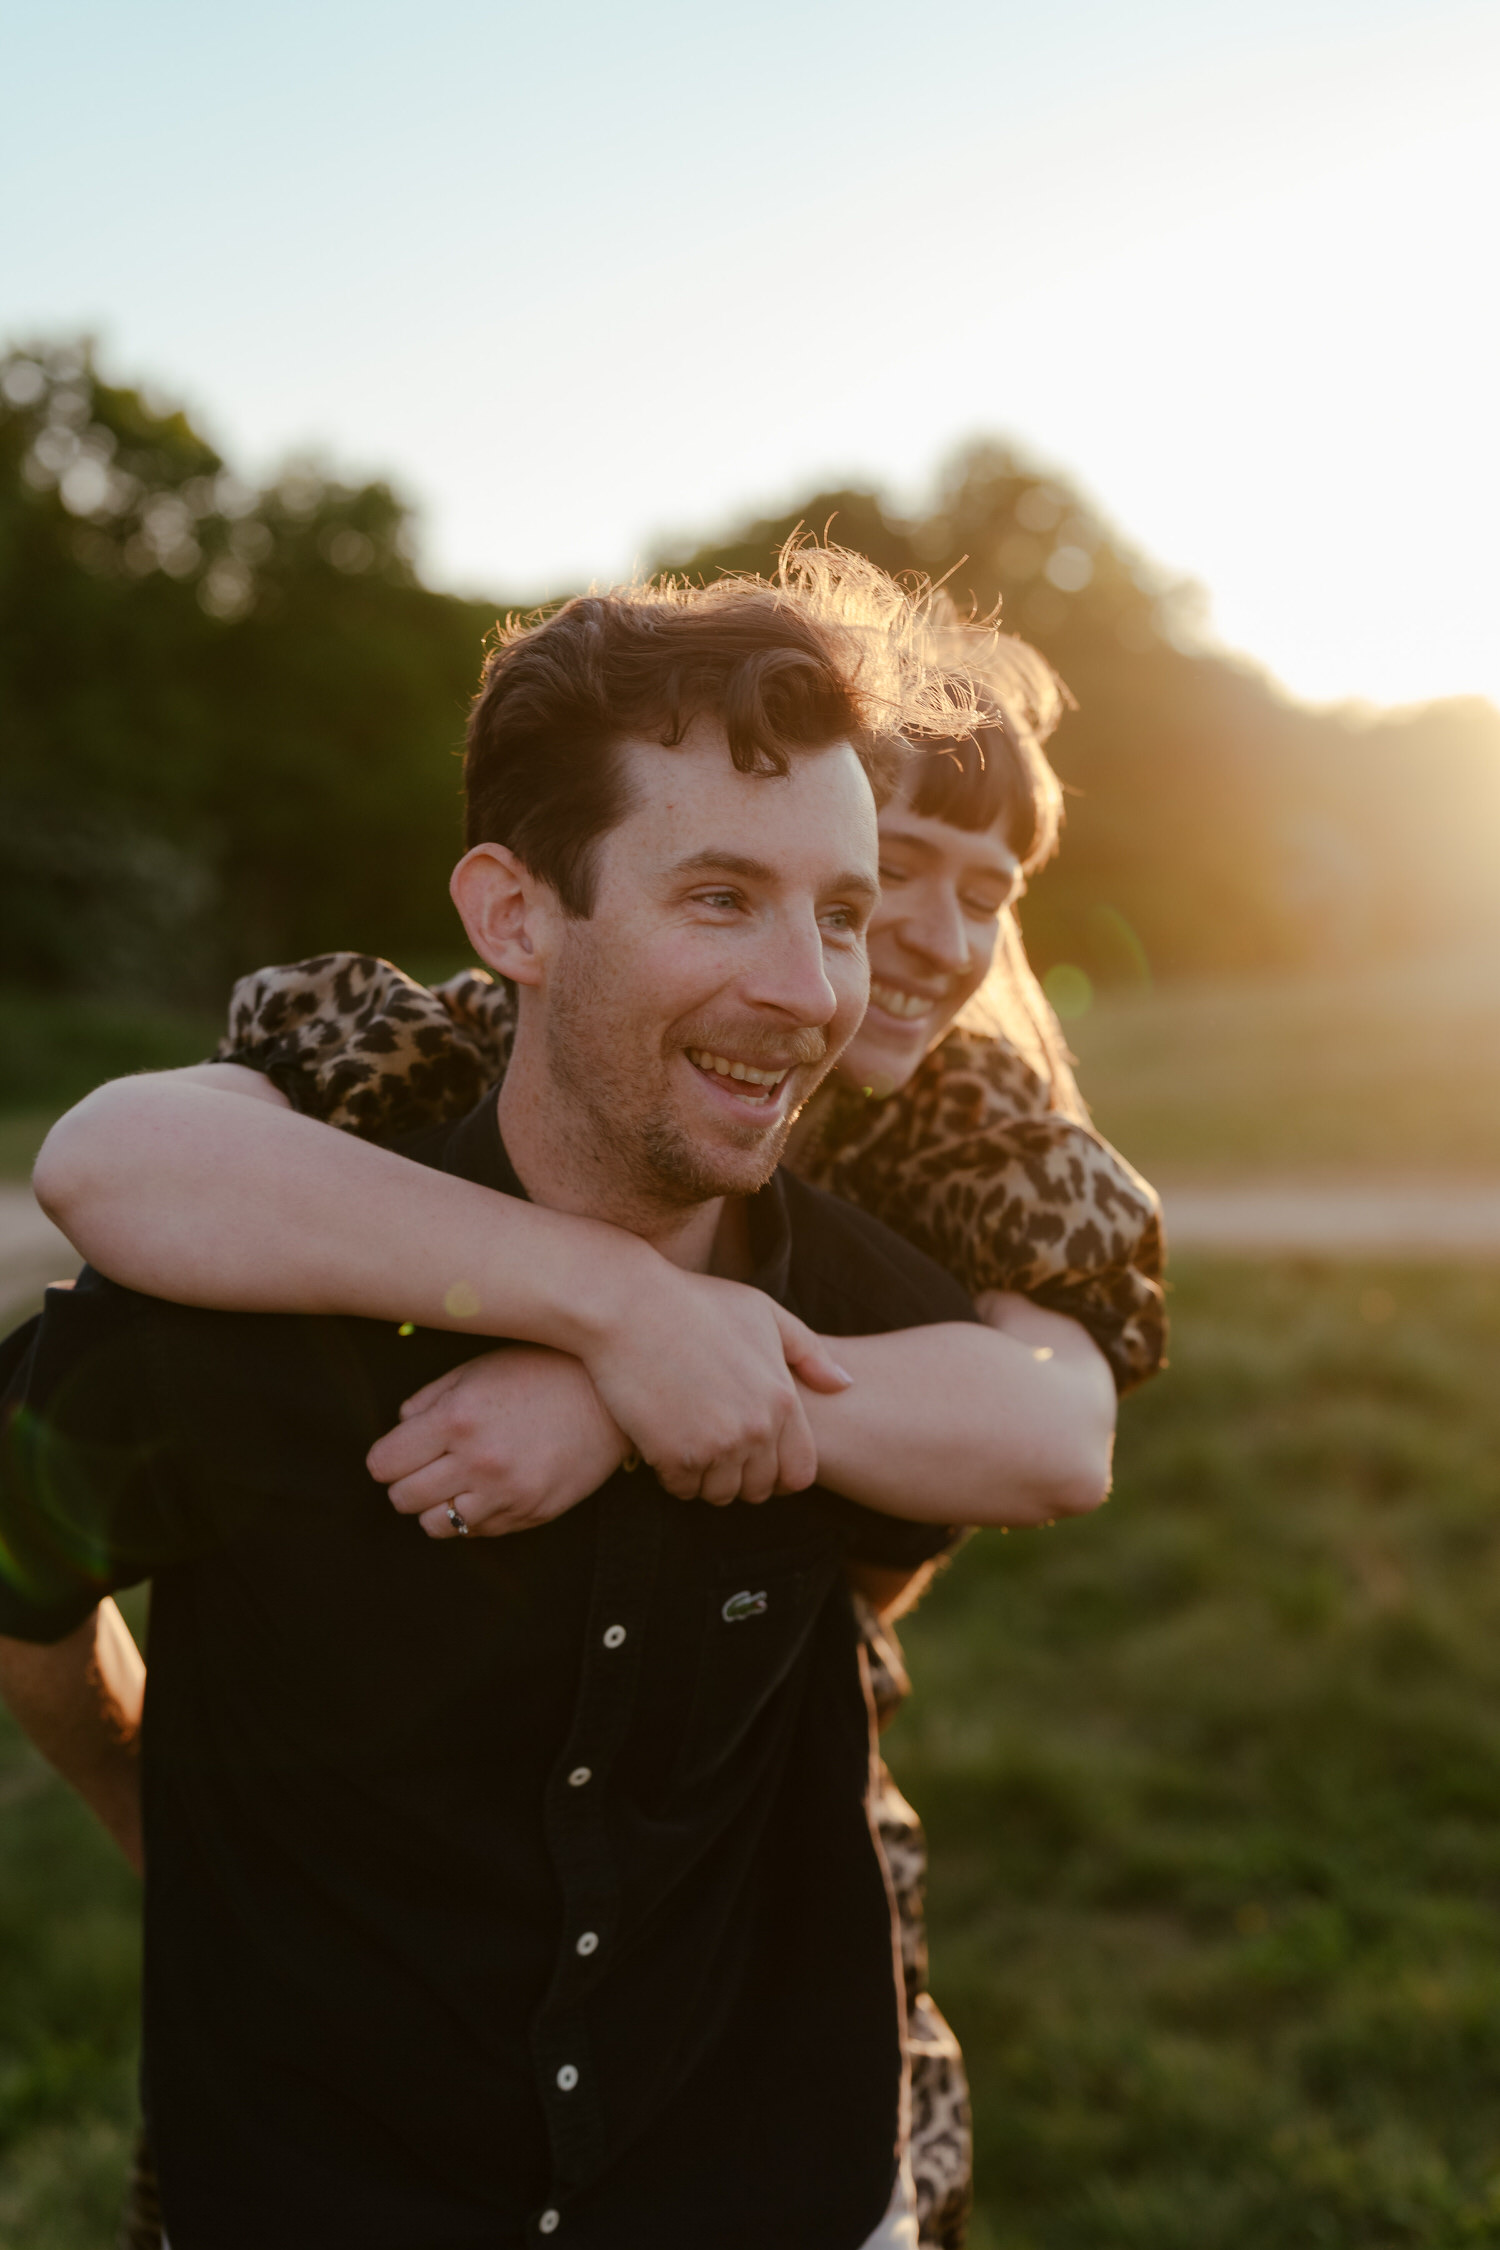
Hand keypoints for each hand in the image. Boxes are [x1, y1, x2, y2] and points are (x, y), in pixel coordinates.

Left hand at [367, 1347, 627, 1538]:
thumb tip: (401, 1429)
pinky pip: (478, 1531)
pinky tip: (491, 1486)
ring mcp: (507, 1493)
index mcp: (457, 1419)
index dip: (387, 1457)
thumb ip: (430, 1399)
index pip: (384, 1464)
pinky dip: (474, 1513)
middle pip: (403, 1498)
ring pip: (435, 1525)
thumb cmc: (541, 1372)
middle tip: (427, 1465)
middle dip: (407, 1481)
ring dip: (437, 1505)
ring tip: (456, 1482)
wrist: (610, 1396)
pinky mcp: (531, 1513)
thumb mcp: (478, 1369)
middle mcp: (478, 1461)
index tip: (400, 1451)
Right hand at [581, 1265, 851, 1504]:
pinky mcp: (673, 1456)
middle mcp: (757, 1429)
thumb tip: (845, 1384)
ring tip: (690, 1444)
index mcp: (783, 1399)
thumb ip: (808, 1352)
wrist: (628, 1305)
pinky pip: (682, 1489)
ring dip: (706, 1479)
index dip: (780, 1473)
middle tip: (715, 1449)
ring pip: (720, 1494)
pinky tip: (663, 1443)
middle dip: (741, 1476)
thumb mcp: (763, 1313)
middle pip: (760, 1488)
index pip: (800, 1472)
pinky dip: (674, 1475)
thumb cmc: (696, 1303)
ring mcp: (716, 1446)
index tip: (756, 1458)